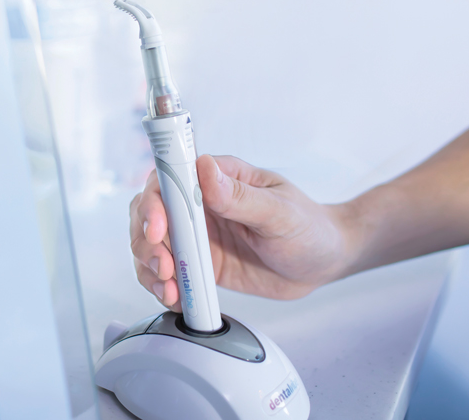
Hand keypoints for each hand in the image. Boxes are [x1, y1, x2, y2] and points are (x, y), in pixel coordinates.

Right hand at [130, 154, 354, 307]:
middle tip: (164, 267)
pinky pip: (168, 272)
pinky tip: (174, 297)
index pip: (169, 179)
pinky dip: (162, 286)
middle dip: (146, 241)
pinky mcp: (199, 263)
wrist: (322, 262)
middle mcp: (199, 204)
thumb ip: (241, 197)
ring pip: (151, 245)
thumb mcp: (280, 212)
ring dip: (149, 267)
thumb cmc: (308, 226)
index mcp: (218, 179)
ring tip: (168, 288)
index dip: (154, 202)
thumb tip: (205, 171)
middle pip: (149, 213)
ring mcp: (196, 235)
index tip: (157, 228)